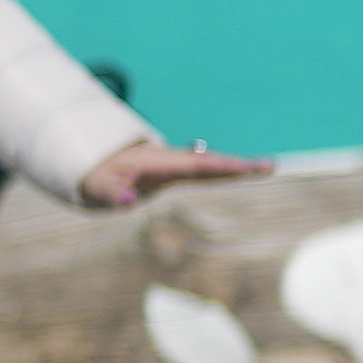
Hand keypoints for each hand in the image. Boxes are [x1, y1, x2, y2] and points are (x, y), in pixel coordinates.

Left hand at [75, 140, 262, 209]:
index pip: (195, 166)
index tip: (245, 167)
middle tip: (271, 165)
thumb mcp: (96, 186)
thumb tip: (127, 201)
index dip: (221, 167)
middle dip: (240, 165)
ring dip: (238, 167)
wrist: (92, 161)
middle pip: (211, 163)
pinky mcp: (176, 173)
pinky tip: (245, 171)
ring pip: (211, 166)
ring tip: (268, 166)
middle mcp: (172, 161)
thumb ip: (111, 192)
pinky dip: (226, 171)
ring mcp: (175, 166)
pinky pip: (206, 172)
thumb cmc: (94, 176)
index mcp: (159, 162)